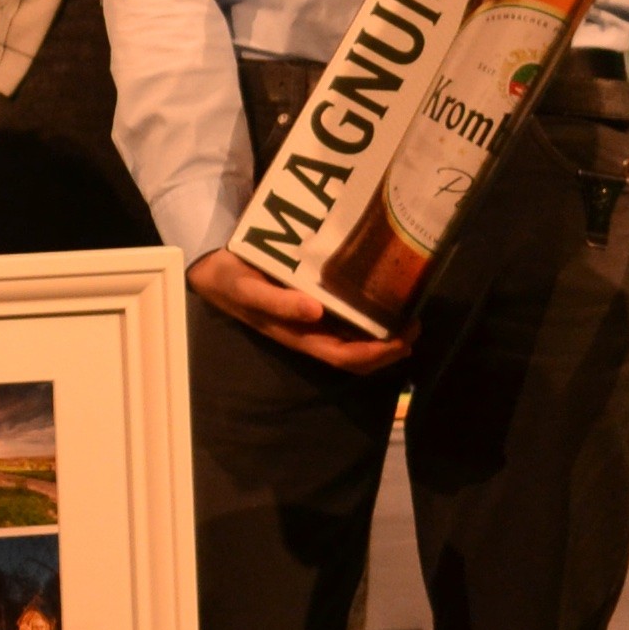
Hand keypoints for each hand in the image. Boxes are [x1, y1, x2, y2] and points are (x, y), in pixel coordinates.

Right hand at [187, 248, 413, 373]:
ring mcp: (313, 320)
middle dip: (390, 347)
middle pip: (358, 354)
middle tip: (416, 324)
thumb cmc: (231, 281)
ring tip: (408, 313)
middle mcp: (311, 332)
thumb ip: (278, 302)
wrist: (213, 272)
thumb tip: (316, 312)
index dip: (377, 355)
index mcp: (299, 336)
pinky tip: (382, 295)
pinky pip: (347, 317)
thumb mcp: (249, 290)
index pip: (346, 357)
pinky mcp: (313, 303)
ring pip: (356, 338)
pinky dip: (369, 314)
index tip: (404, 340)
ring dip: (384, 333)